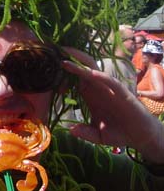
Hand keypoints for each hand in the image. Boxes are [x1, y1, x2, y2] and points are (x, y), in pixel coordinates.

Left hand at [61, 49, 163, 163]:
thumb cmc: (118, 133)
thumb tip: (71, 130)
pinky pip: (110, 81)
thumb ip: (85, 132)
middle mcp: (98, 88)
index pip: (74, 80)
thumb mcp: (97, 136)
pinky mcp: (121, 92)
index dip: (62, 78)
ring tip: (67, 58)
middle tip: (55, 53)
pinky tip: (90, 74)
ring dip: (81, 64)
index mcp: (90, 95)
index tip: (50, 78)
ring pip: (93, 71)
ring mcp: (109, 89)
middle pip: (82, 69)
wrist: (140, 137)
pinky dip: (100, 77)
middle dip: (70, 61)